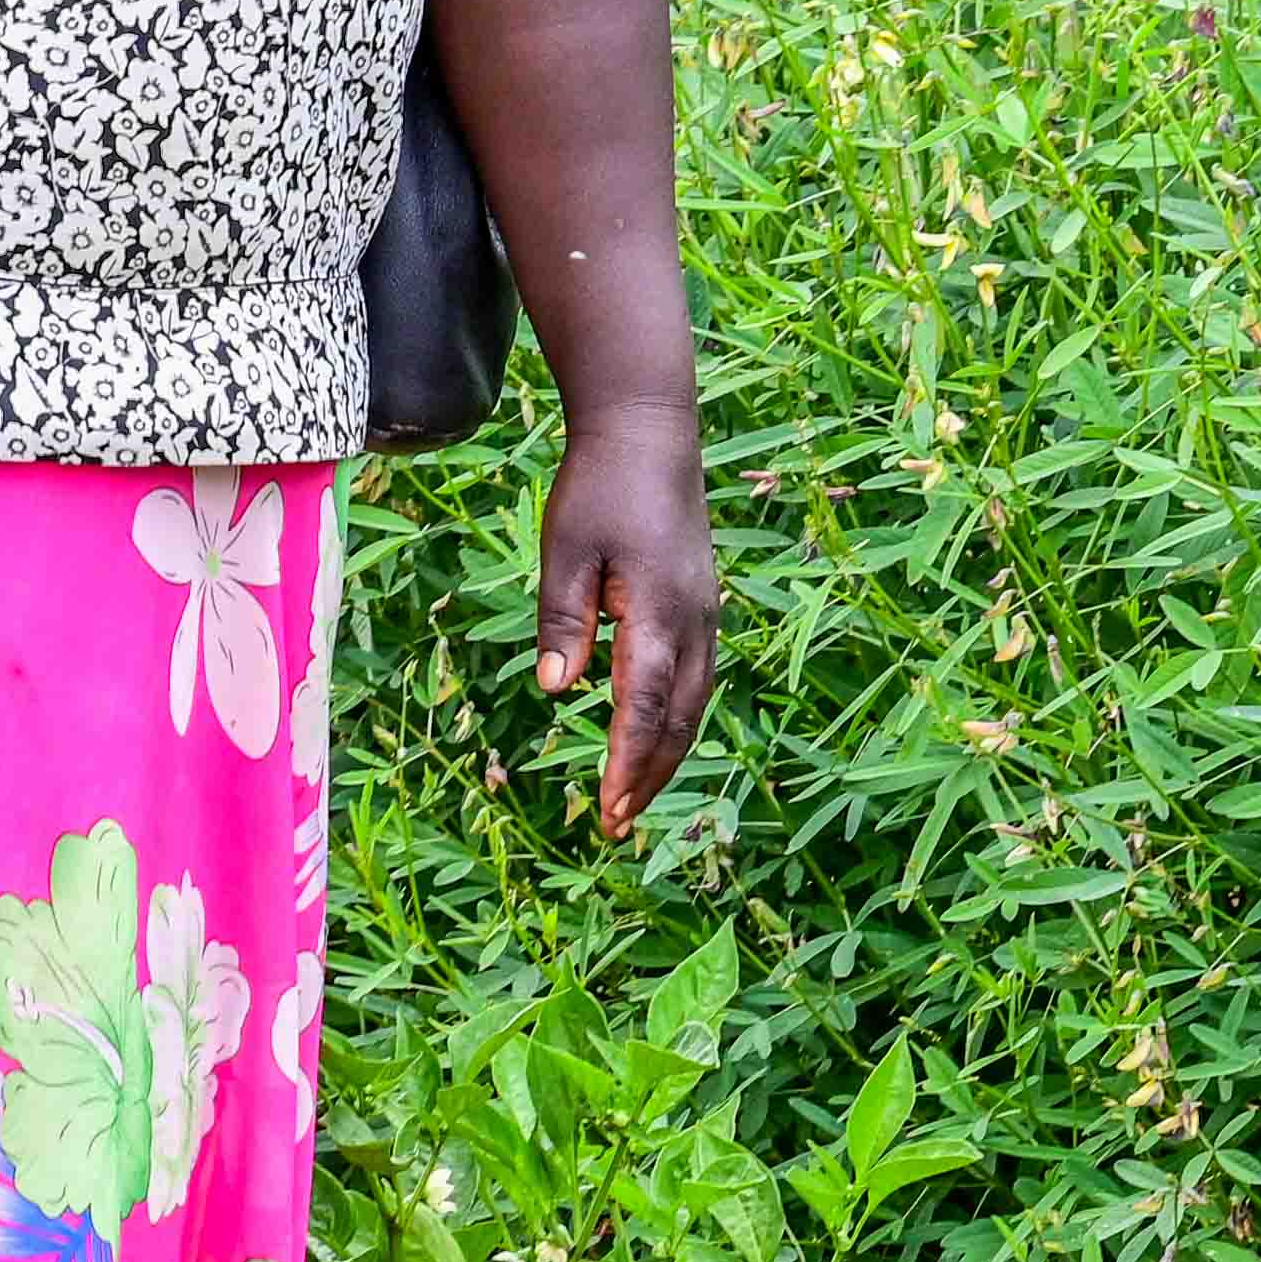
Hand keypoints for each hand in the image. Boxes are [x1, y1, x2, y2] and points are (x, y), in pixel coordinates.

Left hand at [537, 396, 718, 832]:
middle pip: (678, 718)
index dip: (626, 760)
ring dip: (665, 754)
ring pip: (694, 704)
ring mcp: (706, 615)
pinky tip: (653, 740)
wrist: (649, 436)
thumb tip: (553, 689)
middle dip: (647, 775)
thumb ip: (562, 618)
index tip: (606, 808)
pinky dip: (676, 720)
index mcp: (660, 611)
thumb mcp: (564, 548)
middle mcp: (696, 622)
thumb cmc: (598, 489)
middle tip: (615, 826)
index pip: (643, 705)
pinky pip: (697, 680)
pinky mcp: (702, 608)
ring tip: (630, 798)